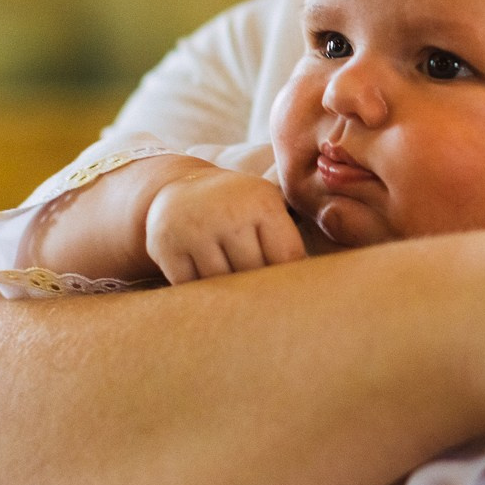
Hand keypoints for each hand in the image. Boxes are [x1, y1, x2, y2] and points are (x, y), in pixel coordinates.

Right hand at [144, 165, 308, 283]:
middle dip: (258, 286)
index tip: (290, 289)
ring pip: (222, 283)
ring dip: (227, 290)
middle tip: (260, 294)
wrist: (178, 190)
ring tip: (232, 284)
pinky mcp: (166, 246)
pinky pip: (191, 286)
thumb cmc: (236, 207)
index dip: (289, 277)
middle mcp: (227, 211)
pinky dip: (199, 289)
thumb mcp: (265, 205)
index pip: (287, 258)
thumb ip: (289, 239)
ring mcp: (194, 228)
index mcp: (260, 202)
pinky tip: (204, 277)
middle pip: (254, 273)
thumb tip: (318, 289)